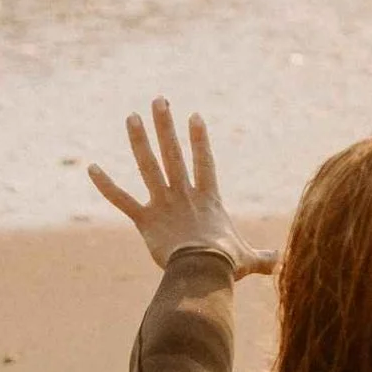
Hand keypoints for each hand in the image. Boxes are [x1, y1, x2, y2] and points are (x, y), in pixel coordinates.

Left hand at [88, 99, 276, 277]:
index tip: (194, 116)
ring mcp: (163, 204)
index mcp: (208, 199)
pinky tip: (91, 168)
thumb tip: (281, 260)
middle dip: (166, 125)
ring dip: (139, 140)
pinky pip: (121, 199)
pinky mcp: (144, 220)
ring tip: (131, 116)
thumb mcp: (247, 259)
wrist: (202, 271)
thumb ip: (264, 257)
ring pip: (148, 165)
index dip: (199, 139)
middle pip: (173, 153)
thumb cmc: (226, 264)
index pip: (204, 161)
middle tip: (159, 100)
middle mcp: (184, 194)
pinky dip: (106, 185)